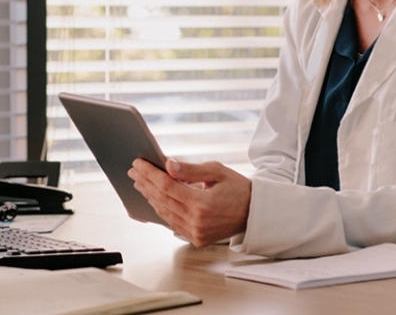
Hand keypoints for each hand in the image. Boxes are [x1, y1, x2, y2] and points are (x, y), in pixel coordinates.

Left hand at [128, 158, 250, 247]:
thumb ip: (191, 170)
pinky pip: (172, 222)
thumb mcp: (218, 172)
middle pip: (162, 199)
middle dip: (145, 183)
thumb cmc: (238, 189)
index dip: (150, 173)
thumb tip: (168, 165)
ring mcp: (195, 233)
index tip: (138, 164)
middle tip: (134, 171)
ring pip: (164, 212)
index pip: (167, 186)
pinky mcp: (195, 239)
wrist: (254, 212)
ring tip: (140, 182)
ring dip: (150, 196)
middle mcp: (196, 221)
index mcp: (203, 204)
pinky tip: (154, 198)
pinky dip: (161, 209)